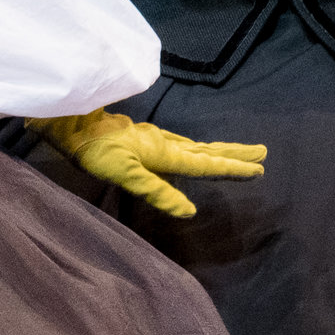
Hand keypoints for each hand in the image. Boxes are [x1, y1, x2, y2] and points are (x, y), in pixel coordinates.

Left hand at [28, 108, 264, 218]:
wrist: (72, 124)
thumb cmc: (96, 152)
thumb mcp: (125, 175)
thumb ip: (157, 192)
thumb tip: (190, 211)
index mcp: (164, 153)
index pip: (205, 162)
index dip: (232, 167)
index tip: (258, 169)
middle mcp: (163, 142)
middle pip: (206, 149)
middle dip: (234, 153)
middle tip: (262, 153)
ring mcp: (153, 137)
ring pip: (193, 144)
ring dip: (218, 148)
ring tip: (236, 152)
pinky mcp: (142, 136)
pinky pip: (179, 143)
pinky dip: (196, 147)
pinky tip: (190, 150)